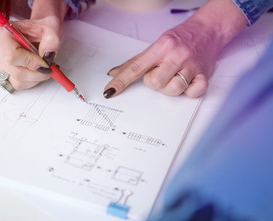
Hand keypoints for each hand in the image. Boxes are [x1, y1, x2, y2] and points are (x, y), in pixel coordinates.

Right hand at [0, 16, 61, 89]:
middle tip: (48, 69)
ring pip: (15, 80)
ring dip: (33, 79)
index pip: (12, 55)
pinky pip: (16, 83)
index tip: (45, 64)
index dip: (31, 63)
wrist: (38, 30)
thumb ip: (51, 40)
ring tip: (42, 69)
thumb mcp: (51, 27)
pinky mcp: (2, 70)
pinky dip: (29, 81)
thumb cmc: (41, 27)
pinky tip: (35, 71)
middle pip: (13, 71)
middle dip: (35, 74)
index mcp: (3, 32)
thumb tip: (47, 56)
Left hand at [104, 0, 247, 98]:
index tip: (110, 91)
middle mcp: (176, 55)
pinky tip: (187, 83)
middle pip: (154, 82)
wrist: (208, 30)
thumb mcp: (156, 46)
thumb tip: (114, 73)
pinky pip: (193, 93)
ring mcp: (191, 66)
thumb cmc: (180, 39)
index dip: (120, 81)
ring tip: (173, 77)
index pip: (135, 68)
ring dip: (170, 88)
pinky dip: (189, 92)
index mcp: (161, 47)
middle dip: (153, 82)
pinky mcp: (204, 75)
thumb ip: (135, 62)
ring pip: (173, 89)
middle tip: (161, 73)